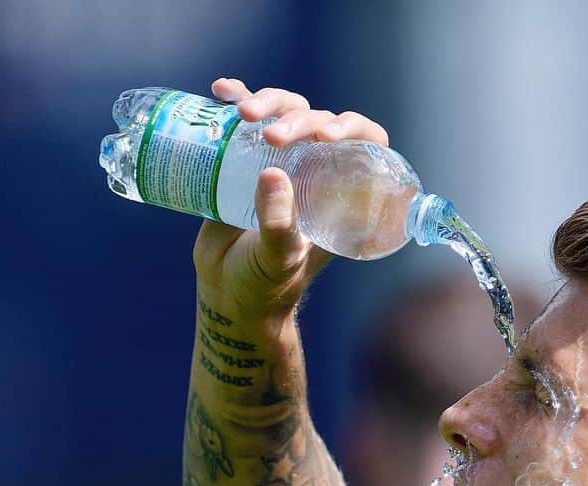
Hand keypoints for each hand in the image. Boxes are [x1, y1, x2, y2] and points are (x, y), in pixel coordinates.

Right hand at [192, 78, 391, 320]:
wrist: (227, 293)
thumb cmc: (265, 285)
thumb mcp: (278, 260)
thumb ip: (278, 225)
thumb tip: (273, 175)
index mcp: (340, 197)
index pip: (366, 148)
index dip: (355, 129)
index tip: (327, 135)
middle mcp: (316, 175)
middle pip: (320, 123)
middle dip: (298, 119)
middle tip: (270, 135)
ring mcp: (282, 163)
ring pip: (286, 112)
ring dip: (269, 102)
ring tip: (243, 113)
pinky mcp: (246, 158)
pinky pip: (247, 120)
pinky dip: (237, 98)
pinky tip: (222, 91)